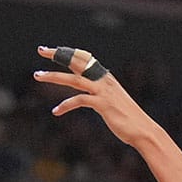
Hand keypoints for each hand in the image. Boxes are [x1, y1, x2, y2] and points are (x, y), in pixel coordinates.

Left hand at [33, 46, 157, 146]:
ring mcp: (103, 92)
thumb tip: (91, 93)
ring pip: (74, 79)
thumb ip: (101, 94)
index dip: (68, 53)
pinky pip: (79, 100)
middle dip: (58, 55)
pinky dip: (65, 105)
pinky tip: (56, 111)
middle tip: (41, 50)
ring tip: (38, 75)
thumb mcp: (112, 102)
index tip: (52, 50)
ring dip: (54, 76)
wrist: (143, 130)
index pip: (84, 58)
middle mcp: (103, 80)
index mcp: (105, 78)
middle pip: (77, 62)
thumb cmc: (127, 119)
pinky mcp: (102, 104)